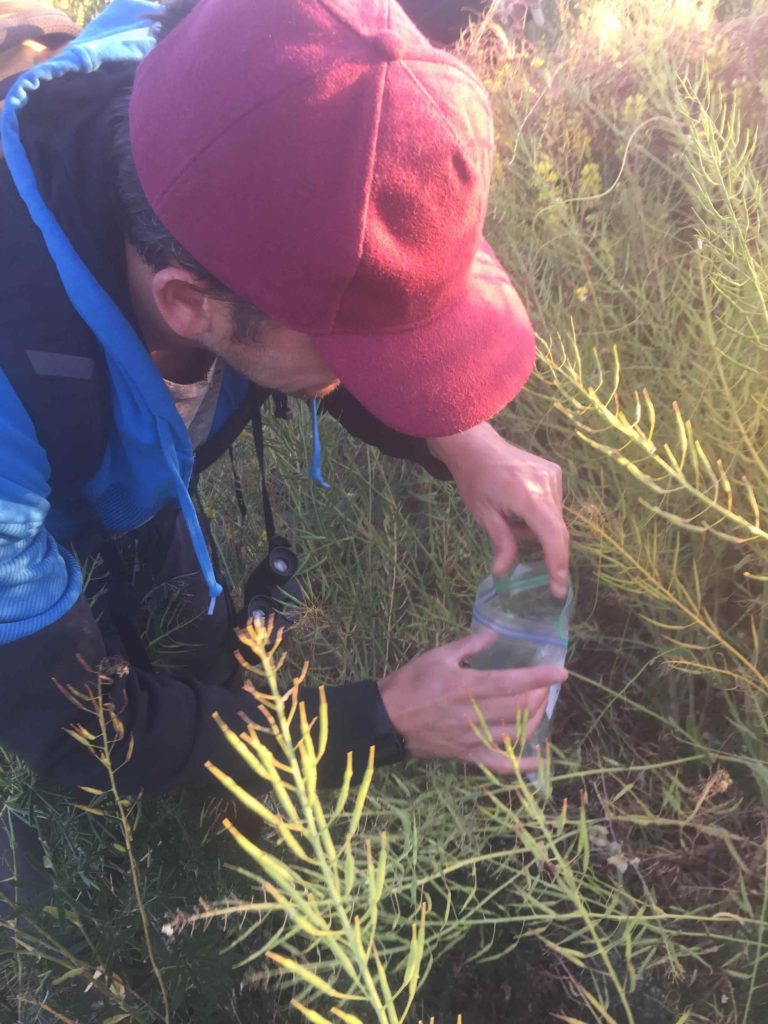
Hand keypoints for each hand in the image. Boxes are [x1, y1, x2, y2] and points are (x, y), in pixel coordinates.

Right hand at [377, 631, 567, 774]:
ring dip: (535, 720)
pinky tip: (540, 760)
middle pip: (520, 708)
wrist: (387, 719)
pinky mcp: (468, 755)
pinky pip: (502, 765)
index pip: (511, 682)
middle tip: (544, 685)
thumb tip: (495, 634)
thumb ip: (469, 645)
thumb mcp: (438, 655)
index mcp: (467, 687)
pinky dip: (524, 764)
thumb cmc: (411, 683)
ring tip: (538, 707)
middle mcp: (474, 714)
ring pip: (517, 733)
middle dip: (539, 695)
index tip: (561, 672)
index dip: (539, 678)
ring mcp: (473, 738)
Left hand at [428, 422, 568, 596]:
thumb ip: (501, 542)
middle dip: (540, 544)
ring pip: (554, 519)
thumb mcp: (484, 514)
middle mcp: (548, 483)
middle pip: (556, 529)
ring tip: (510, 515)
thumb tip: (502, 573)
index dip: (557, 564)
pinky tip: (519, 504)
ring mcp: (554, 475)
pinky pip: (553, 505)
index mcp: (528, 495)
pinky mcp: (554, 471)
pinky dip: (539, 514)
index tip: (559, 590)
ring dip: (536, 527)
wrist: (477, 446)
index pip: (551, 535)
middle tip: (516, 540)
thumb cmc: (475, 480)